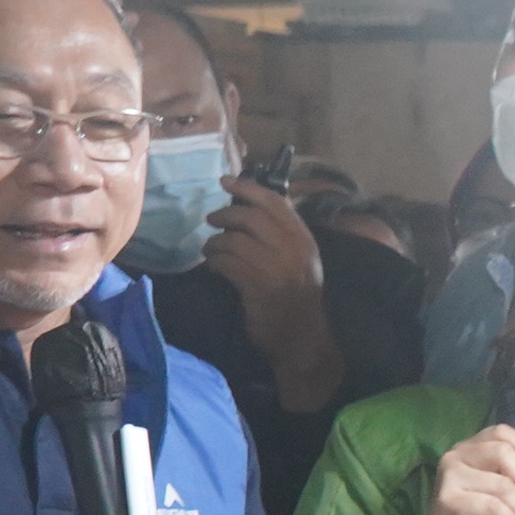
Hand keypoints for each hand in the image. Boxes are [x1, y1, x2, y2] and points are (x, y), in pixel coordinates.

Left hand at [204, 176, 342, 407]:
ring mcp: (273, 266)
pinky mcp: (254, 284)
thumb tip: (254, 205)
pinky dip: (214, 261)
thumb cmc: (298, 295)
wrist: (301, 333)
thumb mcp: (300, 258)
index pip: (274, 201)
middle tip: (211, 220)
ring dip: (215, 243)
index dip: (247, 188)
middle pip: (249, 217)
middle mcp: (290, 247)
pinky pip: (225, 262)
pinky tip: (214, 266)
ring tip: (211, 249)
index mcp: (302, 237)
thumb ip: (283, 233)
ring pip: (232, 240)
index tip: (226, 180)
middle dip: (225, 215)